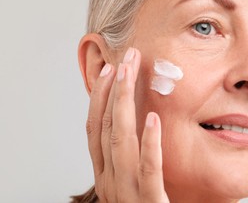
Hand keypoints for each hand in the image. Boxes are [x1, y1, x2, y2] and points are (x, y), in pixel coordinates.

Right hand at [86, 47, 168, 202]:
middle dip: (112, 90)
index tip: (109, 71)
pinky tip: (153, 118)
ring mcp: (128, 193)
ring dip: (124, 105)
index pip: (95, 130)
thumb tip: (138, 121)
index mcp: (105, 174)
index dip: (99, 98)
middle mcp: (110, 181)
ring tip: (131, 75)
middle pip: (105, 128)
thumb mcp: (132, 180)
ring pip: (121, 142)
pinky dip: (148, 143)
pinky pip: (149, 170)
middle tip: (124, 59)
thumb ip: (130, 155)